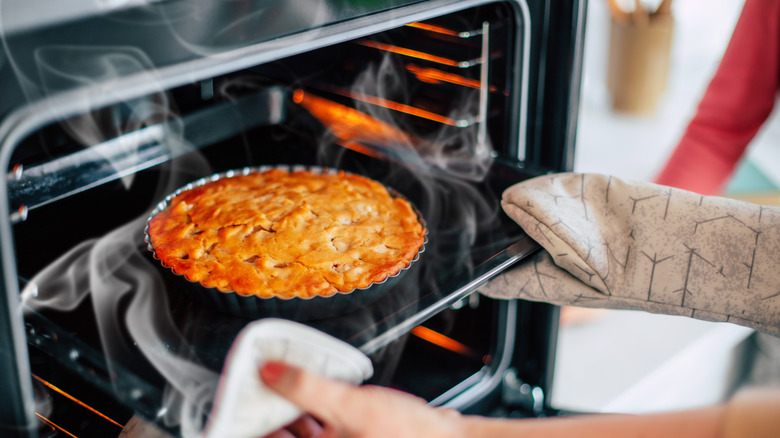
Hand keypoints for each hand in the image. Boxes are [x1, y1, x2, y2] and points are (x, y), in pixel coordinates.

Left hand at [259, 361, 464, 437]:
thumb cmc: (404, 434)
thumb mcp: (348, 405)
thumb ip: (306, 388)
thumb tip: (269, 372)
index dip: (248, 424)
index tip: (235, 406)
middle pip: (281, 436)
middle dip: (268, 414)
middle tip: (255, 388)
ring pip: (299, 434)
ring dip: (288, 412)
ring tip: (279, 385)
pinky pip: (319, 429)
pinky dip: (311, 413)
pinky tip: (313, 394)